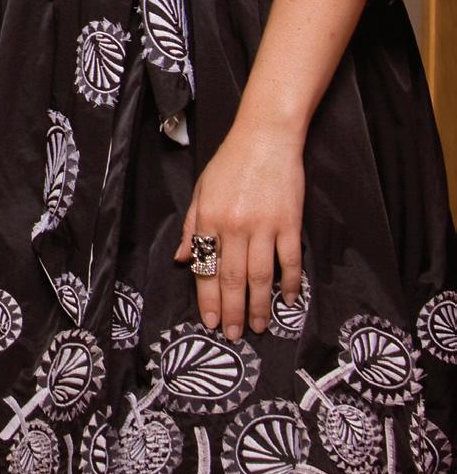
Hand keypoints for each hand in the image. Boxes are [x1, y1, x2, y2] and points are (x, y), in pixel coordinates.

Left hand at [174, 114, 305, 339]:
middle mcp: (234, 226)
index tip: (210, 322)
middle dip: (231, 310)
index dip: (207, 298)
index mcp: (209, 219)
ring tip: (258, 327)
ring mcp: (264, 225)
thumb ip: (193, 227)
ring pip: (260, 276)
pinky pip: (290, 261)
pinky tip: (288, 301)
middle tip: (234, 335)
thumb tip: (182, 260)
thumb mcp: (201, 190)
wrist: (265, 138)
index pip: (206, 267)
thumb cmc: (230, 163)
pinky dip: (290, 283)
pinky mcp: (289, 223)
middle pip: (231, 278)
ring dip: (259, 305)